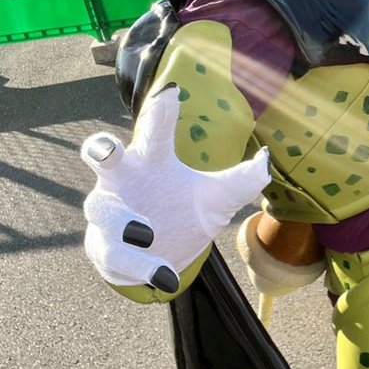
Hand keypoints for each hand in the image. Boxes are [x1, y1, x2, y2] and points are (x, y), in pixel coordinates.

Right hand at [82, 85, 269, 290]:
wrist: (159, 259)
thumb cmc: (182, 213)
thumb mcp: (216, 199)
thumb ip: (241, 182)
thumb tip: (266, 161)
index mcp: (151, 161)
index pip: (153, 132)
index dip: (159, 112)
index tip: (171, 92)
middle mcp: (122, 180)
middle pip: (101, 156)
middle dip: (101, 150)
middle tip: (109, 151)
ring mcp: (108, 214)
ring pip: (101, 210)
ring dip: (123, 221)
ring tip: (147, 234)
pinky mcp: (104, 248)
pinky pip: (113, 254)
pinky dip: (138, 265)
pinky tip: (163, 276)